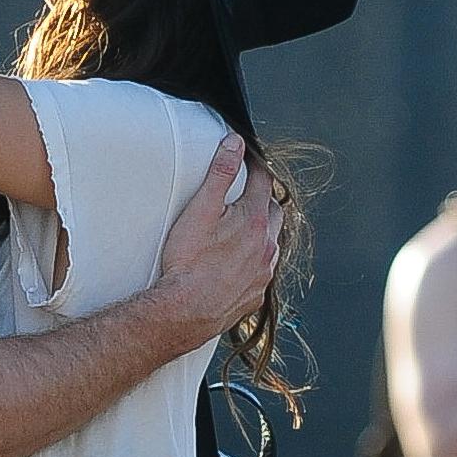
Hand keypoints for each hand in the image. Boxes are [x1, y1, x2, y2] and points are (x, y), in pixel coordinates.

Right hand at [154, 137, 278, 352]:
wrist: (183, 311)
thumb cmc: (187, 263)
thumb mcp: (200, 210)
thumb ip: (220, 173)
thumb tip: (235, 144)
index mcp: (254, 220)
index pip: (263, 181)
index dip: (255, 167)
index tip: (248, 160)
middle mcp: (266, 246)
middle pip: (272, 212)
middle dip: (261, 200)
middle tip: (244, 195)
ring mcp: (263, 272)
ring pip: (271, 243)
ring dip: (261, 232)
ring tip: (241, 229)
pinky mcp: (255, 295)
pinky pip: (263, 271)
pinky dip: (255, 261)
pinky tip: (237, 263)